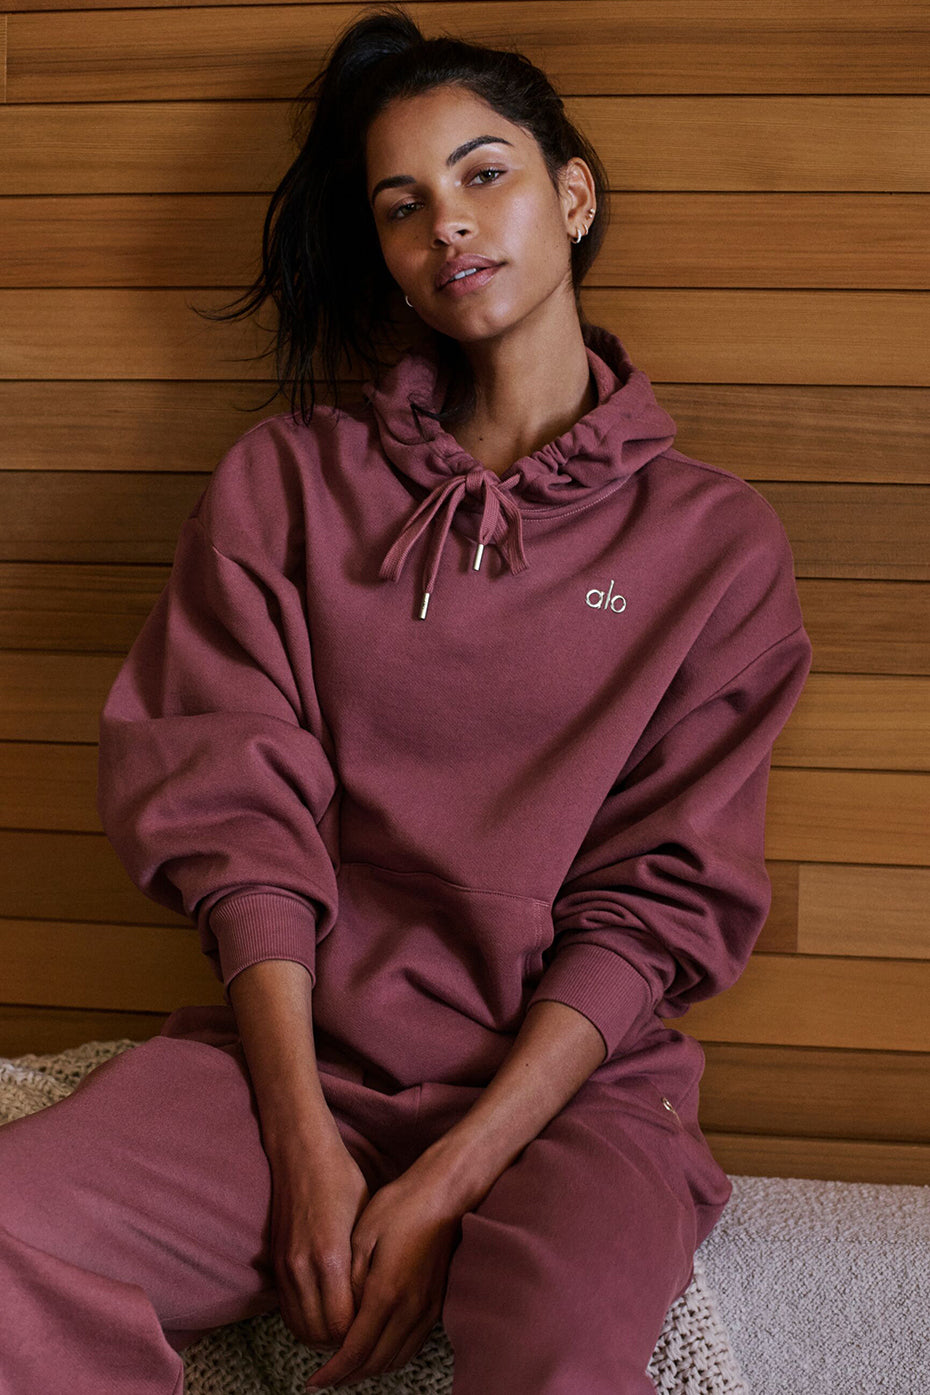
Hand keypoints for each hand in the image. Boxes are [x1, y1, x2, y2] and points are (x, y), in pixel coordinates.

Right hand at [266, 1126, 371, 1353]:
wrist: (301, 1154)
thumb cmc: (341, 1180)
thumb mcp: (365, 1219)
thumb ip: (366, 1264)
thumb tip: (375, 1302)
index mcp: (331, 1256)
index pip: (342, 1324)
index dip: (359, 1333)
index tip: (374, 1327)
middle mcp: (303, 1267)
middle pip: (319, 1335)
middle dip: (341, 1342)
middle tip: (361, 1332)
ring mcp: (285, 1266)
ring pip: (300, 1328)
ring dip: (321, 1335)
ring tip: (344, 1328)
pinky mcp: (275, 1263)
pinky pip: (287, 1311)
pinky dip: (304, 1321)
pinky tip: (323, 1313)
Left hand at [306, 1157, 464, 1389]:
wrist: (444, 1195)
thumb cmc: (399, 1208)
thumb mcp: (362, 1237)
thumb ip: (350, 1283)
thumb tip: (340, 1319)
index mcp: (387, 1292)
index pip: (355, 1350)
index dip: (333, 1372)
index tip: (313, 1382)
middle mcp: (410, 1309)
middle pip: (376, 1363)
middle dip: (348, 1377)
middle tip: (326, 1379)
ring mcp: (428, 1309)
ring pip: (396, 1359)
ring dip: (370, 1371)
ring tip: (347, 1369)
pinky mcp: (437, 1304)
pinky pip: (412, 1346)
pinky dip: (391, 1357)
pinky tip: (377, 1350)